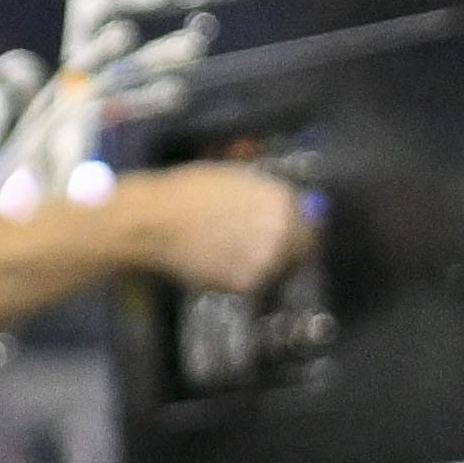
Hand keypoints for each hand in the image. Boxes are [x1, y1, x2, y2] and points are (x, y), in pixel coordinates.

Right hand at [116, 160, 316, 298]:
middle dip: (285, 245)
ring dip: (265, 261)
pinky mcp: (245, 284)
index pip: (308, 220)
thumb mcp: (236, 178)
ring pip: (277, 266)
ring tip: (234, 252)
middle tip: (259, 243)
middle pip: (299, 247)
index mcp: (281, 202)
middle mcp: (281, 234)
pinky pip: (254, 280)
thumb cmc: (189, 191)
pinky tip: (220, 262)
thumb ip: (267, 194)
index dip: (296, 224)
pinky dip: (243, 274)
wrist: (155, 222)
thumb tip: (289, 206)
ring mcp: (265, 262)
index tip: (285, 228)